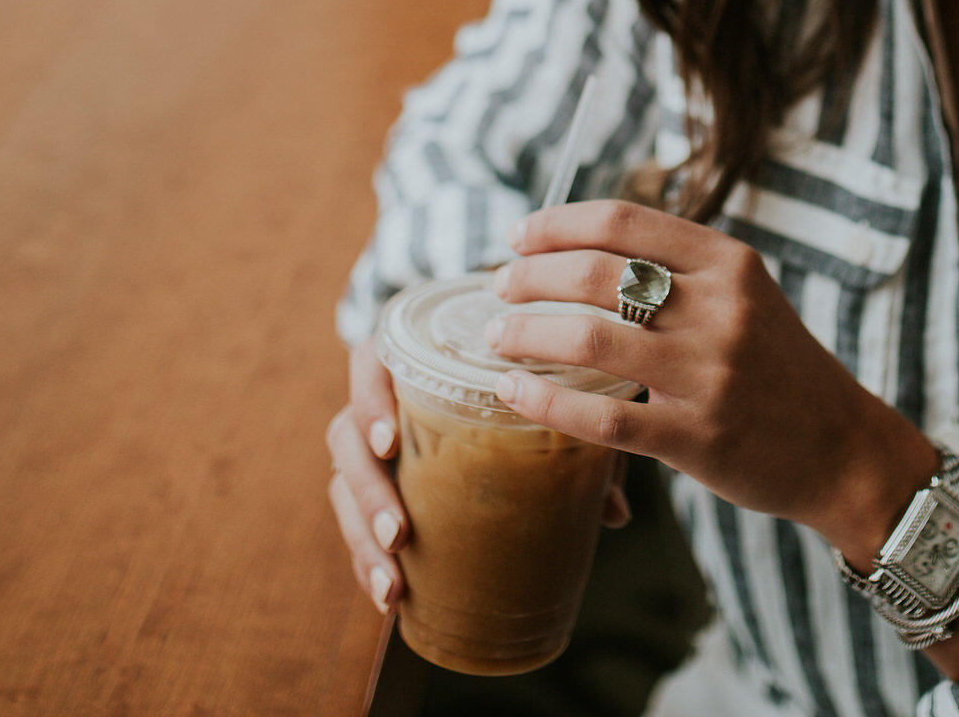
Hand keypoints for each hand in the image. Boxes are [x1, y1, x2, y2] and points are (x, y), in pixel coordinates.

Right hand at [325, 323, 633, 617]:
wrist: (490, 377)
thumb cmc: (516, 380)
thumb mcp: (545, 396)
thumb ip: (575, 438)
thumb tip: (615, 512)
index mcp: (409, 359)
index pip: (368, 364)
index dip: (370, 399)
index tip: (390, 440)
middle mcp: (376, 400)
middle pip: (344, 436)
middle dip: (368, 491)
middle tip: (399, 533)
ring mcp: (367, 445)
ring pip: (342, 486)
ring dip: (361, 536)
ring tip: (393, 583)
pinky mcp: (371, 485)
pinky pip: (353, 523)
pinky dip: (365, 561)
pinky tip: (389, 599)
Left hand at [490, 201, 936, 558]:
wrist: (842, 448)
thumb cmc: (779, 369)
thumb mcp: (745, 296)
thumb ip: (680, 271)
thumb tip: (581, 248)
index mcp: (729, 264)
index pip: (624, 222)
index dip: (557, 224)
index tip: (519, 236)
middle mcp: (721, 311)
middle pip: (596, 274)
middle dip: (530, 276)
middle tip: (500, 287)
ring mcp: (710, 376)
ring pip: (590, 342)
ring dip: (527, 334)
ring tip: (498, 337)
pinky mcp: (698, 438)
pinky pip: (603, 419)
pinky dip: (546, 401)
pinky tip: (515, 392)